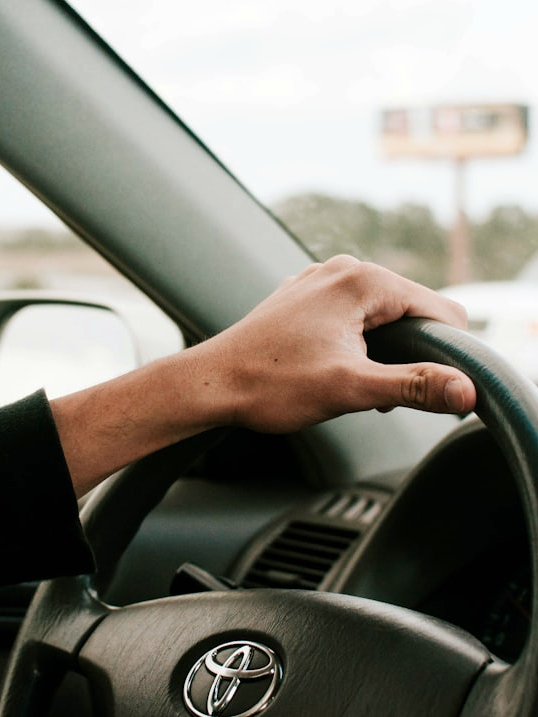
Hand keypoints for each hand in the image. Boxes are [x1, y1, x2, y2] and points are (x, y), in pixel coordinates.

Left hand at [191, 255, 475, 432]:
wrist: (212, 383)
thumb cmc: (271, 384)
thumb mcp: (350, 389)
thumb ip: (413, 386)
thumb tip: (466, 390)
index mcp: (364, 281)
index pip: (441, 310)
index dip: (446, 353)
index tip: (427, 388)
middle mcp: (344, 269)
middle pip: (412, 311)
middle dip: (408, 353)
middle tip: (374, 390)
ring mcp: (322, 280)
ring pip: (382, 314)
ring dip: (382, 351)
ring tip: (349, 380)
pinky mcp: (306, 296)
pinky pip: (352, 314)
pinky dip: (357, 342)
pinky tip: (332, 366)